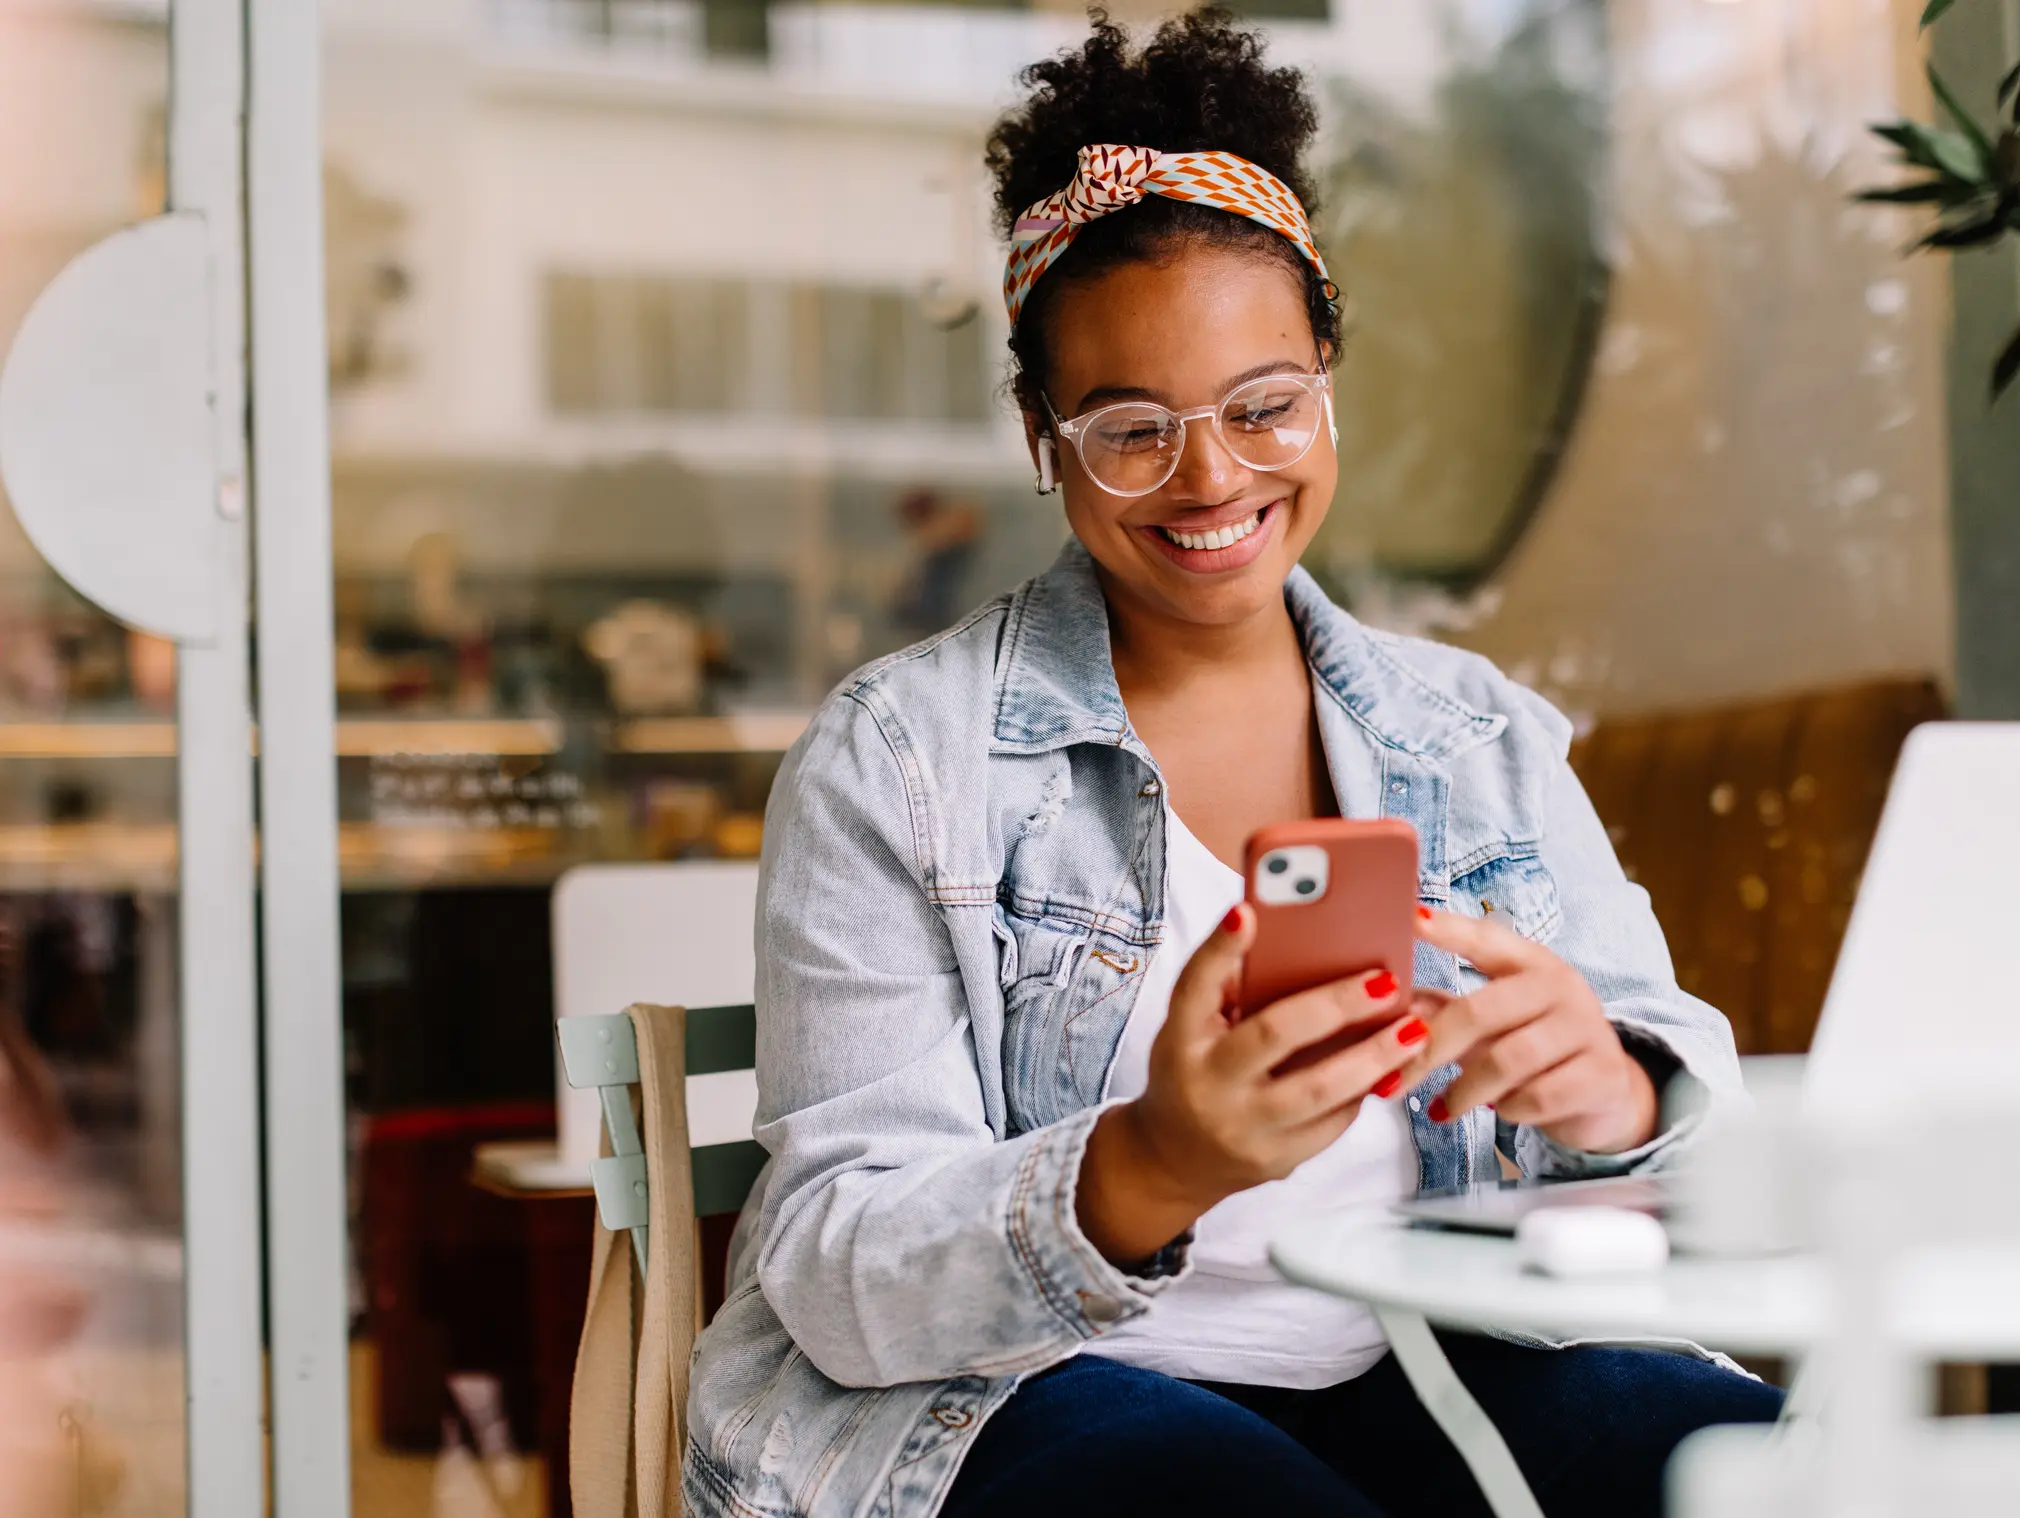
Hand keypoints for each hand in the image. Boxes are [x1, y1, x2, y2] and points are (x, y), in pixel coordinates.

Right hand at [1076, 902, 1436, 1263]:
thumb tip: (1291, 939)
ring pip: (1318, 1089)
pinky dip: (1364, 1090)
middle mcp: (1208, 1082)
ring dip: (1373, 1056)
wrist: (1174, 1159)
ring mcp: (1243, 1127)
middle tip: (1385, 980)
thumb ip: (1229, 990)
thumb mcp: (1192, 1029)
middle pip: (1273, 1035)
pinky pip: (1331, 1123)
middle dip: (1335, 1004)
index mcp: (1181, 1038)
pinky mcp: (1276, 1160)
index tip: (1249, 912)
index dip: (1221, 949)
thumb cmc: (1193, 1071)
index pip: (1195, 985)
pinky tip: (1392, 1065)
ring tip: (1413, 1027)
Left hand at [1398, 908, 1657, 1154]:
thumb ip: (1443, 1010)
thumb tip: (1384, 1003)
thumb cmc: (1535, 1049)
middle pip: (1480, 1010)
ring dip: (1465, 1091)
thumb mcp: (1492, 1024)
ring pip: (1507, 1060)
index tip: (1411, 918)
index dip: (1448, 929)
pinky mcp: (1601, 1074)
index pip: (1486, 939)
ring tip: (1443, 1108)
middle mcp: (1560, 986)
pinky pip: (1539, 1097)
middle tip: (1390, 1081)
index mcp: (1530, 962)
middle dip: (1429, 1049)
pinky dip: (1510, 1110)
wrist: (1606, 1094)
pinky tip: (1500, 1112)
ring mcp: (1586, 1028)